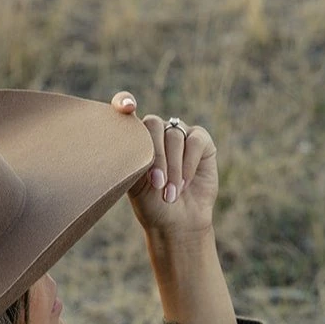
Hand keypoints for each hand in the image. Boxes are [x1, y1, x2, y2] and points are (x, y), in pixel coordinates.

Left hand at [110, 91, 218, 237]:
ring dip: (173, 167)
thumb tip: (131, 137)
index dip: (123, 100)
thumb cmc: (151, 205)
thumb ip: (131, 158)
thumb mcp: (134, 184)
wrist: (177, 222)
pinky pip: (195, 141)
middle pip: (154, 124)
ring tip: (170, 194)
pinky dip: (189, 163)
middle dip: (156, 156)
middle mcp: (156, 132)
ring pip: (174, 136)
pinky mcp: (201, 141)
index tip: (127, 107)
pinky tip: (184, 183)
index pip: (124, 108)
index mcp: (134, 138)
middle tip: (157, 183)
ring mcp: (179, 134)